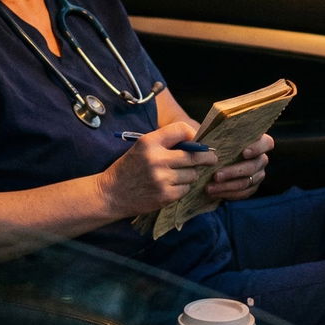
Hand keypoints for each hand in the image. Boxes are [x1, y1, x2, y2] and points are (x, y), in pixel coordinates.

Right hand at [97, 121, 217, 216]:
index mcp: (149, 142)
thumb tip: (196, 142)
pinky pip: (186, 189)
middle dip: (207, 157)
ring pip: (192, 174)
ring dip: (190, 174)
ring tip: (178, 175)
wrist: (111, 193)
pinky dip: (182, 187)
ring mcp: (162, 178)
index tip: (199, 141)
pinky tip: (171, 186)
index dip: (194, 135)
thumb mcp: (141, 147)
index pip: (182, 129)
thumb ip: (165, 142)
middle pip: (194, 155)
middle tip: (213, 158)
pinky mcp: (165, 195)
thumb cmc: (129, 168)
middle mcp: (156, 158)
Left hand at [206, 133, 272, 200]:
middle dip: (233, 172)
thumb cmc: (215, 144)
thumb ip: (216, 136)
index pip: (267, 143)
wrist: (212, 160)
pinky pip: (243, 193)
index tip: (244, 152)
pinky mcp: (251, 187)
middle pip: (253, 166)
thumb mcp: (216, 137)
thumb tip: (204, 140)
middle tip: (216, 176)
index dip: (257, 148)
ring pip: (246, 182)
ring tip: (209, 187)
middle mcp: (261, 158)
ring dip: (227, 186)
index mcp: (257, 141)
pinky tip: (214, 193)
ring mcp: (258, 174)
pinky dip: (227, 193)